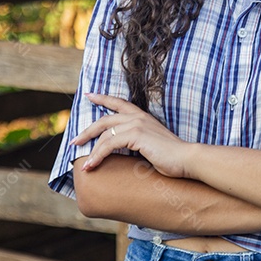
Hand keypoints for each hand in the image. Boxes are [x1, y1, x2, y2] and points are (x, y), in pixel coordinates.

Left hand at [71, 93, 192, 177]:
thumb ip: (138, 143)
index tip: (89, 95)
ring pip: (104, 134)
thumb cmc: (172, 157)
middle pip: (104, 120)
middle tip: (74, 141)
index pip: (119, 102)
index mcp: (142, 117)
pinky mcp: (136, 135)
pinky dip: (97, 156)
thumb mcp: (151, 145)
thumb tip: (123, 152)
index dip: (102, 98)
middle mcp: (138, 117)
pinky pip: (109, 144)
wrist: (186, 159)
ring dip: (91, 150)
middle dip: (87, 131)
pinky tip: (92, 165)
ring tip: (83, 164)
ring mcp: (136, 124)